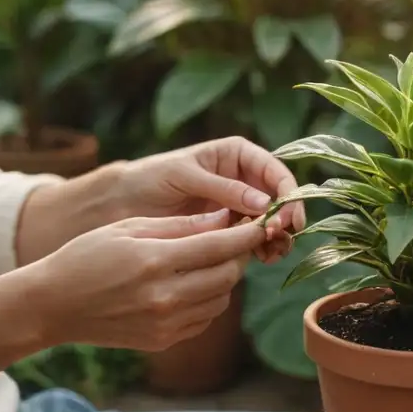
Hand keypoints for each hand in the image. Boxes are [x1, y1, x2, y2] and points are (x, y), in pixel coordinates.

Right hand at [26, 209, 268, 351]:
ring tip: (209, 260)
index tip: (262, 222)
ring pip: (221, 298)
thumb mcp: (129, 228)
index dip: (247, 233)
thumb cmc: (87, 256)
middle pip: (228, 274)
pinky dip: (208, 300)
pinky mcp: (163, 340)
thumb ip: (180, 225)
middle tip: (235, 238)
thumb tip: (225, 217)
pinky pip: (204, 318)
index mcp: (154, 261)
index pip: (220, 246)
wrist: (53, 305)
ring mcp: (165, 323)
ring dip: (224, 278)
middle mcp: (164, 297)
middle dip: (238, 254)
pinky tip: (191, 285)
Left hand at [114, 137, 304, 262]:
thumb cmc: (151, 177)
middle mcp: (243, 178)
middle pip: (280, 197)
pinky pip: (254, 237)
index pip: (274, 169)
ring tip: (273, 252)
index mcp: (237, 154)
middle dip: (286, 217)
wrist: (124, 202)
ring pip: (272, 219)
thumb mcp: (184, 176)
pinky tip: (262, 257)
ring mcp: (239, 204)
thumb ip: (223, 188)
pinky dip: (262, 247)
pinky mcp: (229, 228)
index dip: (288, 192)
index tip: (288, 216)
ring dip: (278, 236)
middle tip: (281, 236)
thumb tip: (265, 203)